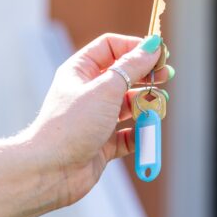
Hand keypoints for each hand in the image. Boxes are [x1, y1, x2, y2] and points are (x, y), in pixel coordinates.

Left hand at [29, 33, 171, 205]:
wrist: (50, 170)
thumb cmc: (71, 125)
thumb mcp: (106, 89)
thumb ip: (132, 67)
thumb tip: (153, 46)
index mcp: (80, 71)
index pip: (111, 47)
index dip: (135, 47)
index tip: (158, 54)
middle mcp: (87, 93)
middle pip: (123, 76)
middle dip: (146, 76)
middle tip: (166, 77)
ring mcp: (95, 120)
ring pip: (128, 107)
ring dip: (146, 106)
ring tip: (158, 108)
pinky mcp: (102, 145)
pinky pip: (128, 136)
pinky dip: (140, 134)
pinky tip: (146, 133)